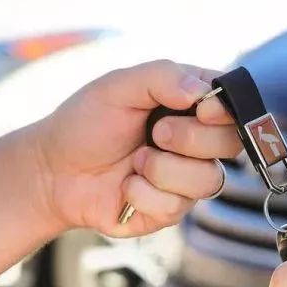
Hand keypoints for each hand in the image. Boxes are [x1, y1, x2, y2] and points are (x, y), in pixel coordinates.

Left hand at [30, 60, 240, 237]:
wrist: (53, 172)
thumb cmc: (86, 123)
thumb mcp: (118, 86)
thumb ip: (162, 76)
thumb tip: (203, 93)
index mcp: (191, 104)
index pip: (234, 104)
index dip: (227, 110)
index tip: (202, 110)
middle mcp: (197, 142)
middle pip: (231, 143)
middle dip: (189, 138)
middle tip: (155, 133)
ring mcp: (187, 178)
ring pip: (209, 179)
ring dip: (163, 169)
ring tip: (134, 162)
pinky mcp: (172, 209)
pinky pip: (177, 205)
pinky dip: (143, 193)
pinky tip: (126, 186)